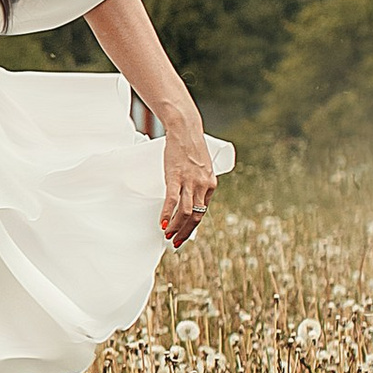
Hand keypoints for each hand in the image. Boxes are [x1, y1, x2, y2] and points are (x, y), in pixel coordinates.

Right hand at [160, 107, 213, 246]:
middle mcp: (203, 185)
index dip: (193, 226)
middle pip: (196, 216)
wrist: (185, 129)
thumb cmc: (190, 146)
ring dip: (176, 227)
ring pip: (186, 212)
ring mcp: (190, 181)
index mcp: (210, 184)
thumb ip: (198, 182)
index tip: (184, 234)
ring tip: (168, 235)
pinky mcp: (176, 176)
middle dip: (185, 232)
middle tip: (176, 242)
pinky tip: (162, 223)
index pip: (203, 211)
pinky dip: (167, 214)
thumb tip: (190, 195)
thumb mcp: (201, 167)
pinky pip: (172, 201)